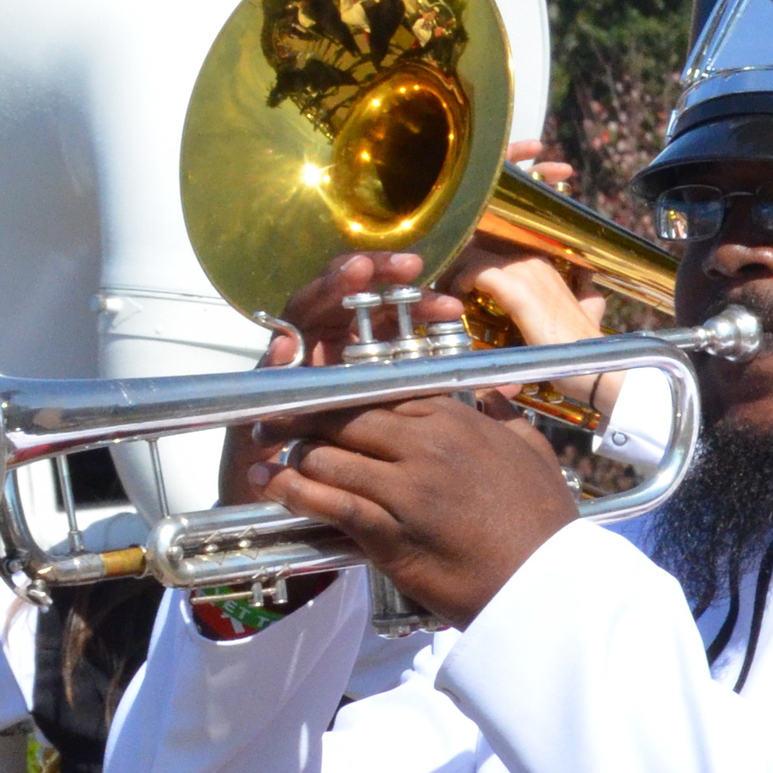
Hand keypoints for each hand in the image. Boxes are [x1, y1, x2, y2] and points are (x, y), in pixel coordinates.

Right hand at [216, 251, 451, 505]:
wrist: (300, 505)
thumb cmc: (363, 468)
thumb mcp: (410, 432)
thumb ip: (446, 403)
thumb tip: (507, 391)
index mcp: (364, 354)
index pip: (389, 315)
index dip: (418, 304)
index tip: (452, 305)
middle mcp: (328, 350)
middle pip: (347, 296)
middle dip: (374, 273)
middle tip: (407, 267)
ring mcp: (294, 363)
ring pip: (308, 311)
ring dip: (330, 288)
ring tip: (355, 273)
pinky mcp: (264, 389)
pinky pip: (271, 364)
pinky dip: (280, 351)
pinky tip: (291, 343)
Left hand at [223, 250, 578, 625]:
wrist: (545, 587)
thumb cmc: (544, 523)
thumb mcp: (534, 453)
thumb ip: (506, 418)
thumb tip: (492, 397)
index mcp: (456, 419)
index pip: (381, 390)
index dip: (344, 395)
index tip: (321, 398)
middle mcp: (426, 444)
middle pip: (344, 415)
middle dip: (302, 415)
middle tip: (273, 419)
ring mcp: (405, 488)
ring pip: (329, 456)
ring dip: (295, 457)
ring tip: (271, 459)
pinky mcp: (390, 533)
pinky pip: (330, 503)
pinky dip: (294, 492)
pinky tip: (273, 487)